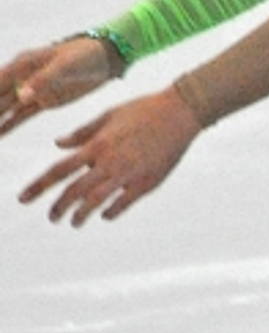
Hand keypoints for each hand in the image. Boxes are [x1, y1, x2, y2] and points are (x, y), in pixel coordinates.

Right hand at [0, 37, 111, 132]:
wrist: (104, 57)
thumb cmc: (84, 56)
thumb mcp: (65, 66)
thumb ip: (44, 80)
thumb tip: (22, 96)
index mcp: (23, 64)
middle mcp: (21, 76)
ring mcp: (31, 89)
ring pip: (5, 108)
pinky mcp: (42, 101)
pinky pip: (20, 115)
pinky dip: (7, 125)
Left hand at [18, 87, 200, 223]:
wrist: (179, 112)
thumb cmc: (142, 110)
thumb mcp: (108, 116)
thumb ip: (82, 133)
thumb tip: (58, 144)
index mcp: (97, 144)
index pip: (59, 170)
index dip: (39, 186)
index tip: (23, 198)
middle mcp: (109, 162)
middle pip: (74, 191)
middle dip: (58, 207)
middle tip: (52, 217)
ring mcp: (128, 174)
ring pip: (96, 201)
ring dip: (81, 215)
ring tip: (74, 223)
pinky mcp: (146, 183)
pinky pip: (123, 204)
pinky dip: (110, 212)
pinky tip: (105, 215)